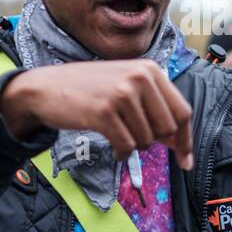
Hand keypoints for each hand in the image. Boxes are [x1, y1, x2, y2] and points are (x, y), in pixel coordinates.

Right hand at [0, 61, 193, 168]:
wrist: (46, 88)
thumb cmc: (90, 91)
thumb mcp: (127, 88)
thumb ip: (155, 109)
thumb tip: (180, 143)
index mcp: (150, 70)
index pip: (182, 111)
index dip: (186, 140)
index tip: (186, 162)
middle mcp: (139, 77)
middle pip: (168, 129)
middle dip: (155, 143)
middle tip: (135, 139)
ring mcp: (122, 93)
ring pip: (147, 140)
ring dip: (133, 146)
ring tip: (116, 134)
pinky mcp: (104, 112)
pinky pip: (126, 146)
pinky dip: (121, 153)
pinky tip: (112, 146)